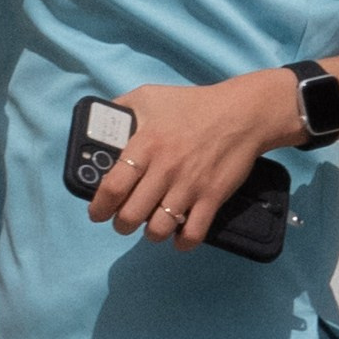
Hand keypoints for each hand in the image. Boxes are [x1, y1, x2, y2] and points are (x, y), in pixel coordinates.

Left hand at [89, 72, 297, 247]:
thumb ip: (121, 109)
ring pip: (158, 229)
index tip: (97, 212)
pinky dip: (182, 242)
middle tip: (124, 220)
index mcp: (144, 145)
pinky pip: (192, 233)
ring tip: (151, 226)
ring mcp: (189, 186)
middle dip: (122, 224)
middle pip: (130, 215)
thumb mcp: (149, 96)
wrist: (241, 113)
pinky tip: (177, 236)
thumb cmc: (190, 104)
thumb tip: (97, 124)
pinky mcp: (212, 197)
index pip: (112, 188)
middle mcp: (164, 169)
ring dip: (150, 233)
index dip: (99, 207)